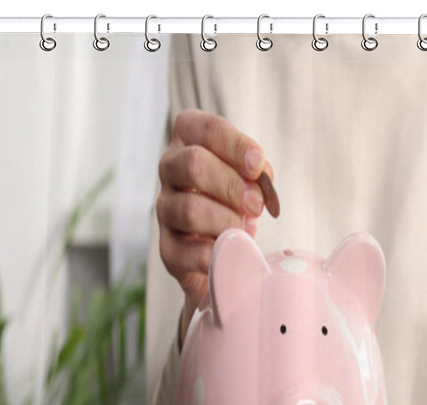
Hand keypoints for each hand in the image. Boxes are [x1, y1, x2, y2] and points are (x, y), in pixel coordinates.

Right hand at [156, 109, 273, 310]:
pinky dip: (219, 253)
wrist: (225, 252)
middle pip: (193, 164)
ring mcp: (165, 210)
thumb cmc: (236, 204)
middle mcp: (170, 170)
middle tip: (256, 205)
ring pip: (190, 209)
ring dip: (226, 221)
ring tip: (245, 231)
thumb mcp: (250, 180)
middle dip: (231, 185)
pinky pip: (191, 252)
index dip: (235, 145)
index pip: (206, 129)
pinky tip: (232, 252)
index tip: (258, 166)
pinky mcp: (168, 250)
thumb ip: (256, 174)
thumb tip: (260, 177)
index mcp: (189, 142)